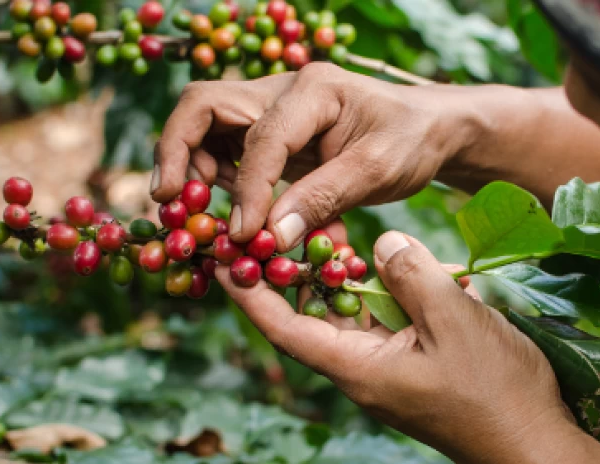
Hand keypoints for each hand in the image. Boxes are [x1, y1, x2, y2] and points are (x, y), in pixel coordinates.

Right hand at [153, 63, 475, 251]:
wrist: (429, 129)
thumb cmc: (411, 142)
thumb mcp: (378, 171)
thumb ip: (323, 199)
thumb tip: (270, 237)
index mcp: (313, 90)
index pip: (261, 136)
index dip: (247, 189)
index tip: (244, 235)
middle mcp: (282, 91)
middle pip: (203, 107)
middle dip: (178, 152)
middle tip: (170, 203)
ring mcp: (272, 109)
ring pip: (206, 127)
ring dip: (193, 168)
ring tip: (197, 213)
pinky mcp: (271, 133)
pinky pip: (227, 150)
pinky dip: (218, 180)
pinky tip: (233, 212)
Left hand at [215, 230, 574, 463]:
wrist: (538, 445)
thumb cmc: (495, 392)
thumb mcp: (453, 321)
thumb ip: (411, 275)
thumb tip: (381, 243)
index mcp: (357, 369)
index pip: (285, 328)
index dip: (250, 294)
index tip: (224, 257)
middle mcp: (364, 372)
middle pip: (314, 317)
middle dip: (299, 273)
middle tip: (287, 225)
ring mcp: (391, 372)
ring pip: (354, 317)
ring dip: (348, 279)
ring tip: (337, 234)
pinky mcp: (417, 369)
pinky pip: (389, 325)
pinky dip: (388, 294)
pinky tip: (403, 267)